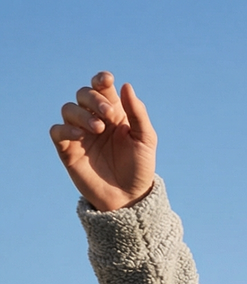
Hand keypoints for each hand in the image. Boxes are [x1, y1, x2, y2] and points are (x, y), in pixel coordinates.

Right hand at [50, 72, 155, 211]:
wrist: (129, 198)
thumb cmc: (139, 168)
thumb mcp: (145, 140)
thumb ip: (138, 113)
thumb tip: (126, 85)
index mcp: (113, 113)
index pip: (101, 87)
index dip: (100, 80)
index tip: (106, 81)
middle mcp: (94, 119)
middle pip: (83, 94)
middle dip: (94, 99)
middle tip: (108, 116)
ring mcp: (80, 134)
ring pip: (68, 109)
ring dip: (82, 114)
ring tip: (98, 128)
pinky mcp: (68, 149)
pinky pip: (57, 131)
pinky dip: (65, 128)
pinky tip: (80, 135)